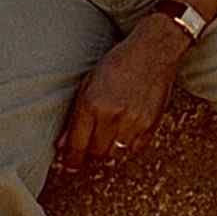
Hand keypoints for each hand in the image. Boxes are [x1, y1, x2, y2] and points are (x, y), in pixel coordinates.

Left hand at [54, 15, 188, 170]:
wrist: (153, 51)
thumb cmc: (118, 63)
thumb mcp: (88, 84)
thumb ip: (75, 116)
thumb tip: (63, 145)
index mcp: (91, 104)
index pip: (77, 145)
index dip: (71, 159)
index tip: (70, 164)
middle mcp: (112, 116)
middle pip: (96, 154)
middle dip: (90, 154)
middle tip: (89, 149)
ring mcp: (133, 121)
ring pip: (115, 154)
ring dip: (109, 152)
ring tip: (107, 140)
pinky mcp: (151, 124)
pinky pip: (135, 149)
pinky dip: (127, 147)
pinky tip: (124, 135)